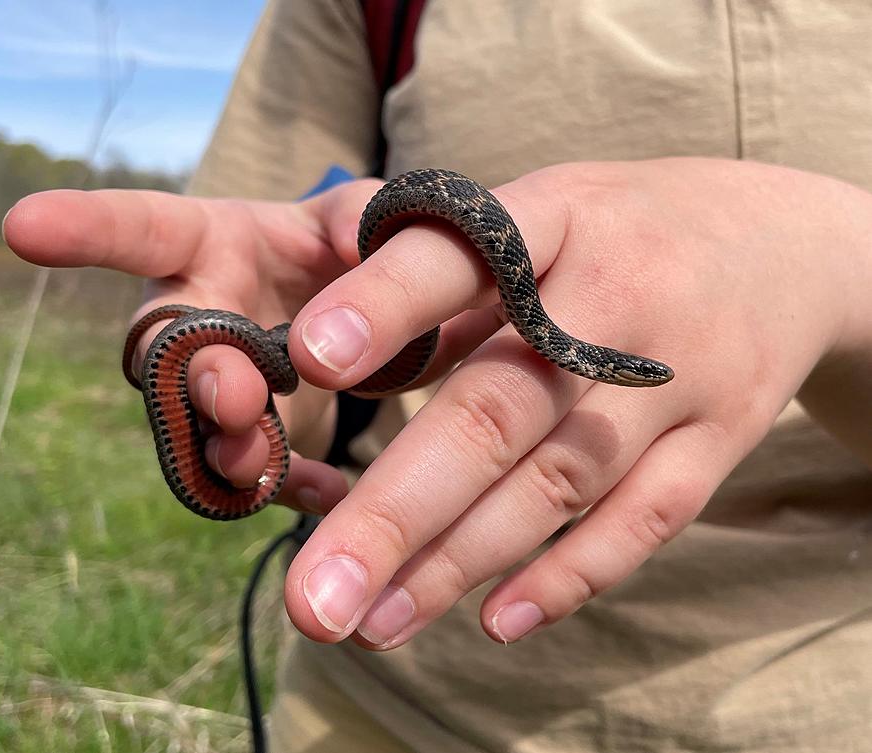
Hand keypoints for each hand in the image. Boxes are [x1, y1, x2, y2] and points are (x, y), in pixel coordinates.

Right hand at [3, 183, 383, 510]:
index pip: (140, 228)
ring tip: (259, 463)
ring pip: (196, 427)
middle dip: (192, 376)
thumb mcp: (362, 218)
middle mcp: (199, 317)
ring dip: (226, 448)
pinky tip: (329, 490)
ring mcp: (222, 385)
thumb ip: (357, 219)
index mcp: (212, 243)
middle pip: (164, 350)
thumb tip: (351, 245)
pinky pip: (257, 478)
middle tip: (233, 397)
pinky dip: (290, 488)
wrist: (371, 318)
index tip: (22, 226)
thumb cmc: (348, 247)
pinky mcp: (258, 439)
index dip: (85, 228)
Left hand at [279, 158, 871, 647]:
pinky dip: (570, 574)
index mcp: (553, 219)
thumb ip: (446, 289)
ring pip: (557, 485)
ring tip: (370, 624)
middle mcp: (618, 298)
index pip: (460, 257)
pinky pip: (645, 520)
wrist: (786, 245)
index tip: (310, 359)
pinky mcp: (719, 439)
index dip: (387, 305)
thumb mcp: (540, 217)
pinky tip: (495, 621)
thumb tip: (339, 369)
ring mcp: (677, 376)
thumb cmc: (620, 233)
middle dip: (397, 513)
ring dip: (458, 564)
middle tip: (314, 600)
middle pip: (498, 412)